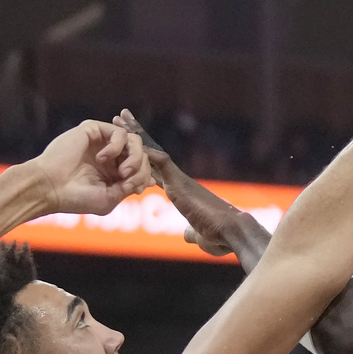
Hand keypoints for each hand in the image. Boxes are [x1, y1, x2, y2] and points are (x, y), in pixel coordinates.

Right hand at [29, 120, 149, 215]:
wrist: (50, 187)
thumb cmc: (75, 198)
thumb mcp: (109, 199)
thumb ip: (129, 187)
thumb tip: (149, 180)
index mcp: (113, 173)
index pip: (141, 168)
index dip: (145, 176)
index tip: (139, 188)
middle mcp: (110, 157)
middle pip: (142, 154)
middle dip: (141, 168)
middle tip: (128, 178)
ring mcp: (102, 143)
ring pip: (135, 142)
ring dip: (135, 158)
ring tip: (123, 171)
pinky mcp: (94, 130)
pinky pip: (119, 133)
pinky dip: (117, 146)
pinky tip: (102, 158)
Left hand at [115, 110, 244, 257]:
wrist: (232, 231)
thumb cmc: (220, 236)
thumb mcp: (200, 235)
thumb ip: (192, 232)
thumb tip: (188, 234)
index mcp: (180, 192)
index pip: (155, 169)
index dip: (139, 156)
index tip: (128, 144)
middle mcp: (178, 181)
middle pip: (151, 154)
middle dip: (135, 136)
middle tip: (120, 117)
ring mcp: (179, 180)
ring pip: (152, 152)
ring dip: (135, 135)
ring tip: (121, 118)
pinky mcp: (181, 184)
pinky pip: (161, 163)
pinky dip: (145, 151)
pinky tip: (130, 138)